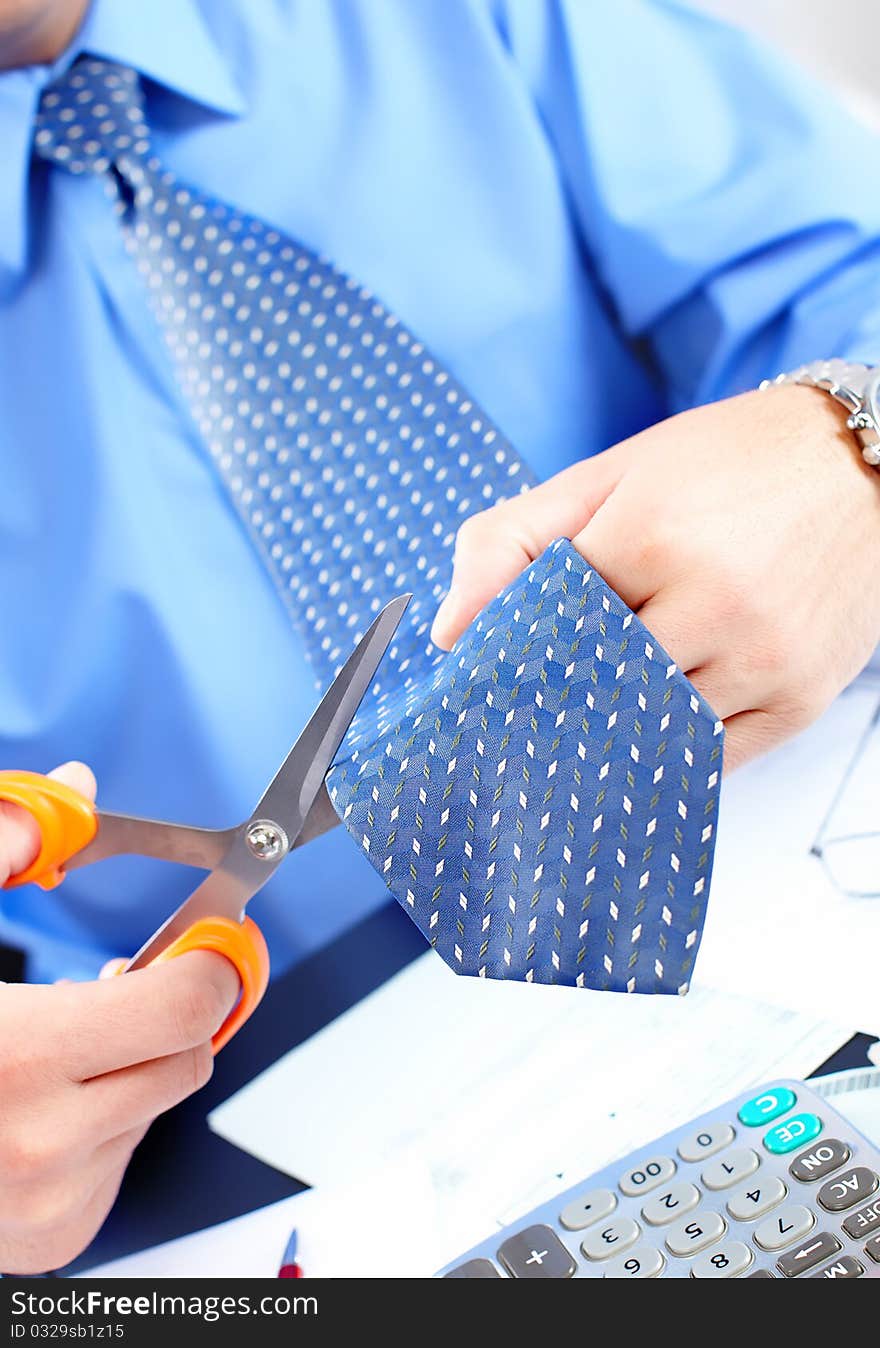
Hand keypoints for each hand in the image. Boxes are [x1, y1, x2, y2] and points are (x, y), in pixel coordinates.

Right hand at [0, 764, 238, 1272]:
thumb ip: (0, 847)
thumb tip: (75, 788)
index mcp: (17, 1058)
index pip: (189, 1007)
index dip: (205, 961)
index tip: (201, 937)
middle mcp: (42, 1146)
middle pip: (189, 1055)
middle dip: (166, 1011)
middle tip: (118, 983)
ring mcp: (50, 1203)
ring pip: (156, 1107)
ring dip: (128, 1068)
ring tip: (52, 1048)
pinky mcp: (54, 1236)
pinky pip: (122, 1159)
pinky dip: (101, 1123)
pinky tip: (38, 1102)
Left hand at [431, 387, 879, 770]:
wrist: (868, 463)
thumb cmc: (728, 464)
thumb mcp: (613, 475)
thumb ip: (515, 539)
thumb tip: (449, 632)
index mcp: (654, 534)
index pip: (541, 630)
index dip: (512, 651)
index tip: (488, 672)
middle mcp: (716, 603)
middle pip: (590, 690)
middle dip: (553, 698)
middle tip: (520, 713)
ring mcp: (764, 659)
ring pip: (647, 732)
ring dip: (608, 728)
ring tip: (584, 719)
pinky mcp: (802, 700)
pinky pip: (709, 759)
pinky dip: (666, 750)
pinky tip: (642, 732)